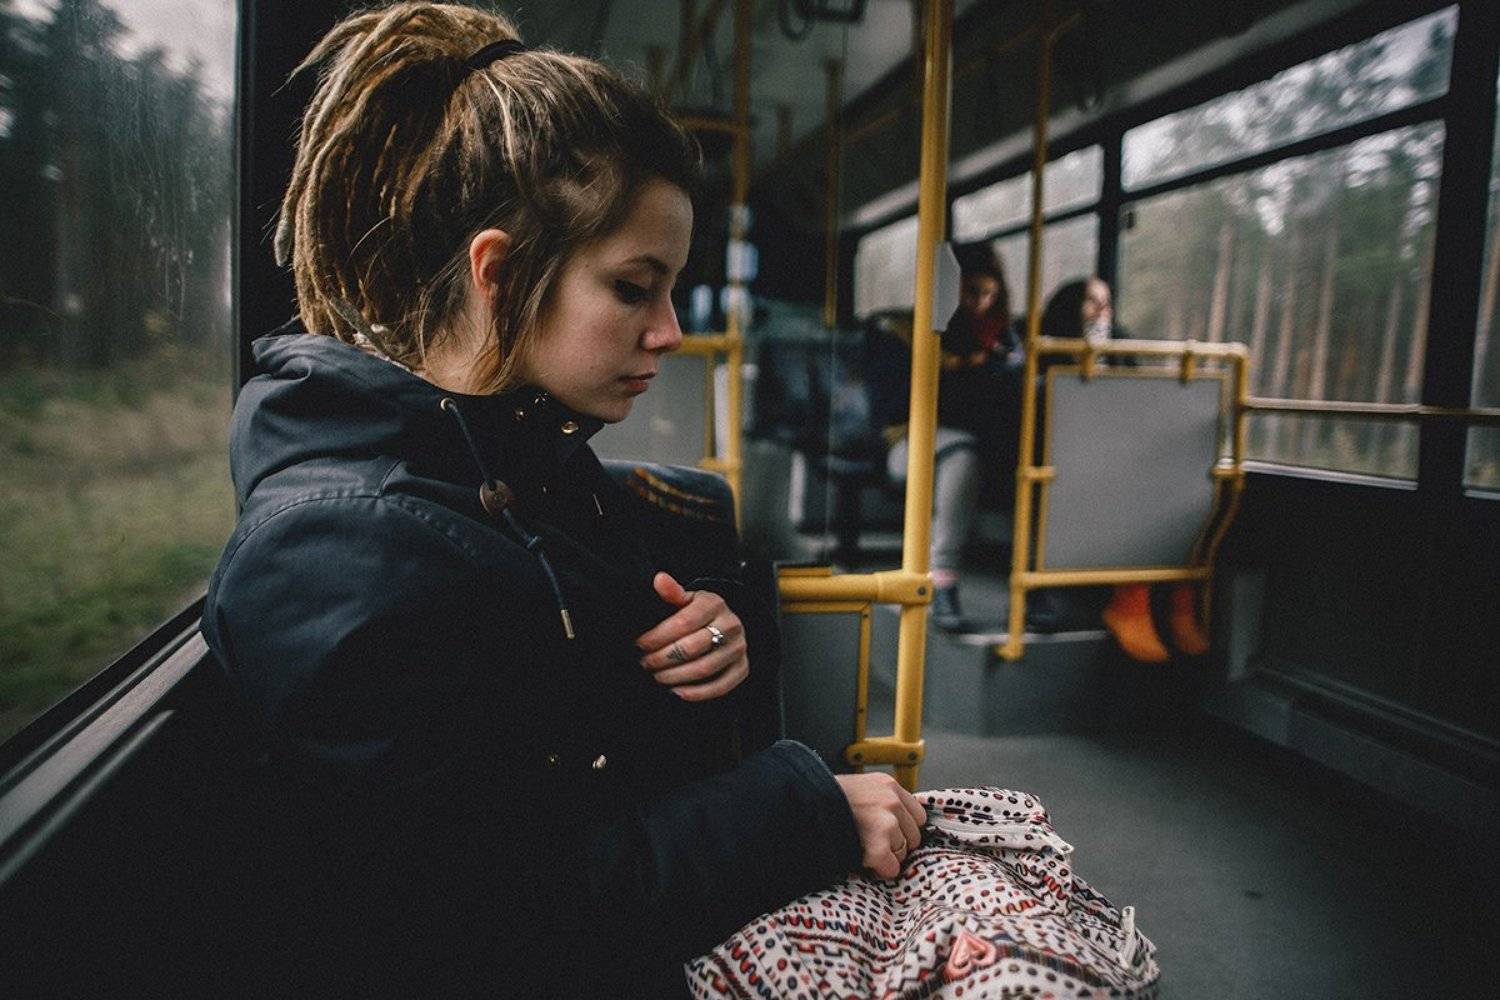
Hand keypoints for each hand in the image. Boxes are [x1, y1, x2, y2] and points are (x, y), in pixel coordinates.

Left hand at [635, 572, 748, 701]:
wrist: (727, 626)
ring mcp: (739, 648)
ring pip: (704, 668)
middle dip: (662, 658)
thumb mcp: (687, 599)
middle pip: (692, 648)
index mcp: (715, 604)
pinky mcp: (742, 669)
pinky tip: (676, 692)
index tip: (639, 644)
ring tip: (656, 677)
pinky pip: (720, 686)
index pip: (683, 623)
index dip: (657, 637)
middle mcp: (731, 625)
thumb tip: (658, 579)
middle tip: (645, 663)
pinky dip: (696, 693)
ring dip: (675, 677)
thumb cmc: (699, 614)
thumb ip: (672, 592)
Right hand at [833, 772, 926, 878]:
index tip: (885, 832)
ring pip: (902, 852)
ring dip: (885, 856)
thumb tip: (898, 824)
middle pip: (913, 836)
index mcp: (888, 785)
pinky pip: (892, 868)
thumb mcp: (859, 789)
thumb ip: (880, 801)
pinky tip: (862, 859)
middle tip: (870, 841)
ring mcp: (887, 823)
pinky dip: (879, 870)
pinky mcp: (879, 845)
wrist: (804, 807)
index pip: (917, 815)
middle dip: (896, 843)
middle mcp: (892, 801)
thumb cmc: (826, 802)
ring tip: (861, 846)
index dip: (902, 827)